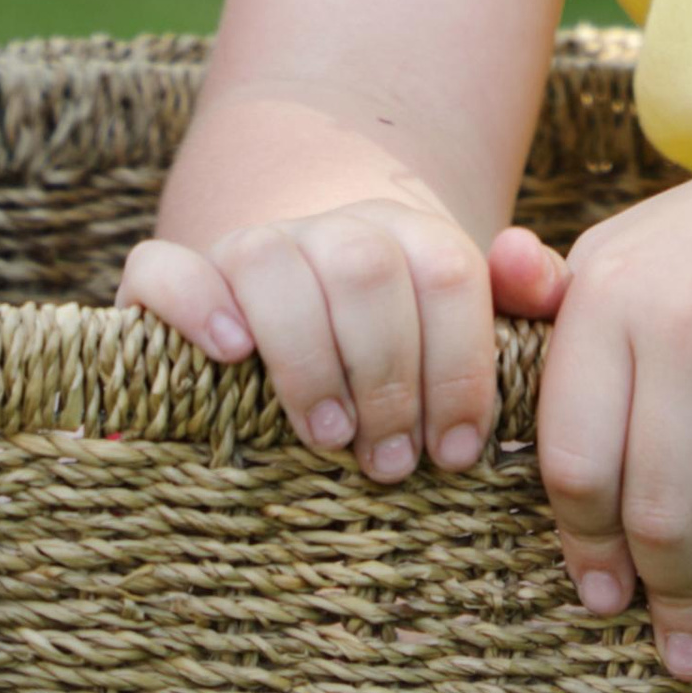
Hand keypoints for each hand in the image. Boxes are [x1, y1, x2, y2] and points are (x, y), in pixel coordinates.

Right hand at [119, 188, 498, 481]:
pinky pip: (165, 268)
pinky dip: (194, 305)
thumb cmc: (404, 343)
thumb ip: (524, 296)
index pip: (447, 275)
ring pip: (272, 262)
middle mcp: (329, 231)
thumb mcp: (468, 324)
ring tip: (332, 438)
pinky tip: (232, 354)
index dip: (459, 367)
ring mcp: (250, 249)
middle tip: (393, 461)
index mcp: (410, 236)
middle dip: (388, 375)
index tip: (458, 450)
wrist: (308, 301)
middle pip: (365, 267)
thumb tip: (525, 266)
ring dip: (308, 358)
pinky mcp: (176, 279)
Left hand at [509, 115, 691, 678]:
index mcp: (612, 288)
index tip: (608, 601)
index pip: (574, 460)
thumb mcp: (650, 245)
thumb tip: (483, 341)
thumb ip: (568, 307)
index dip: (590, 547)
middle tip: (690, 654)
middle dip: (677, 600)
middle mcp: (680, 311)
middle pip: (658, 509)